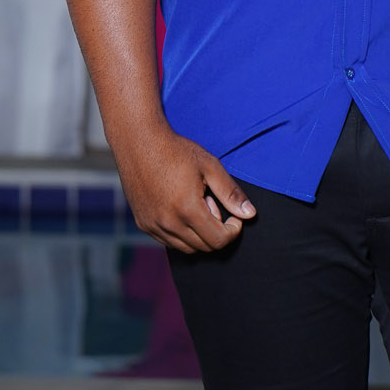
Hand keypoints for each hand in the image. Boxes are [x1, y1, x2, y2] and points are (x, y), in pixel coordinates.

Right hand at [119, 125, 256, 253]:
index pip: (218, 240)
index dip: (233, 231)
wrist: (139, 141)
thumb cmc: (176, 151)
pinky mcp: (143, 224)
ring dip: (199, 233)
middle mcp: (168, 222)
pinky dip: (181, 234)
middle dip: (216, 230)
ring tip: (195, 204)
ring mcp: (153, 225)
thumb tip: (250, 214)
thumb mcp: (210, 166)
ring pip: (186, 248)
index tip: (234, 217)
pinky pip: (169, 241)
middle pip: (204, 247)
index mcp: (187, 209)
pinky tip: (181, 208)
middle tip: (211, 203)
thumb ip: (231, 193)